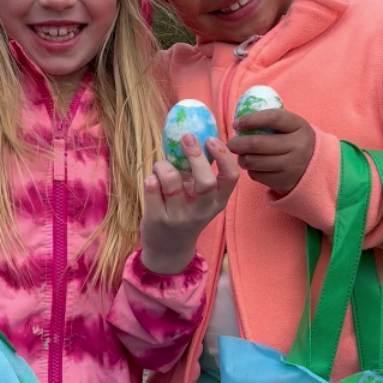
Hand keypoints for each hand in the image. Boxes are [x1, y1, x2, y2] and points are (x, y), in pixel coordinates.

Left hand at [141, 135, 238, 273]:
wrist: (168, 249)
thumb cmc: (185, 211)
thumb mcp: (199, 197)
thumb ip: (198, 171)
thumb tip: (191, 133)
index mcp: (217, 201)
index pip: (231, 178)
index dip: (223, 156)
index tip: (211, 139)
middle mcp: (202, 210)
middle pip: (205, 181)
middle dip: (195, 156)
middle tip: (187, 138)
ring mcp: (179, 217)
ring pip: (171, 180)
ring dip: (163, 165)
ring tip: (161, 166)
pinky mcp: (158, 219)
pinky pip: (151, 187)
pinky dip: (150, 177)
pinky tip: (153, 182)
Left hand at [228, 109, 314, 194]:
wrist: (314, 168)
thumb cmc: (294, 142)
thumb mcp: (290, 127)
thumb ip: (270, 122)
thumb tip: (239, 123)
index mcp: (299, 126)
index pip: (273, 118)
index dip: (251, 119)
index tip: (236, 124)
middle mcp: (298, 146)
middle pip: (257, 143)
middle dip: (238, 143)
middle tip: (230, 144)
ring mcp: (291, 166)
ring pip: (253, 162)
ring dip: (242, 158)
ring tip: (242, 155)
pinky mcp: (284, 182)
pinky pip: (257, 175)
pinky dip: (251, 170)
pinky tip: (255, 166)